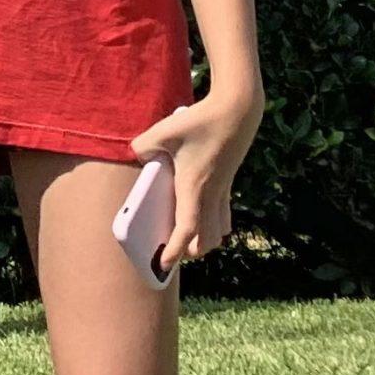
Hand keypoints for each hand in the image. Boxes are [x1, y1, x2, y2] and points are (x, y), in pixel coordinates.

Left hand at [131, 89, 262, 274]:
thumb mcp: (161, 131)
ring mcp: (223, 190)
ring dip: (203, 241)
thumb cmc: (199, 120)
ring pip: (219, 231)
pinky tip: (199, 216)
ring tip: (183, 240)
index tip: (163, 264)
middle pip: (206, 240)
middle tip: (167, 252)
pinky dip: (214, 226)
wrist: (237, 110)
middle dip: (189, 253)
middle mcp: (211, 194)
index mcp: (194, 186)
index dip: (175, 250)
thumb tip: (137, 158)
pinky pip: (224, 215)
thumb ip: (141, 147)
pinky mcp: (228, 183)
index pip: (187, 229)